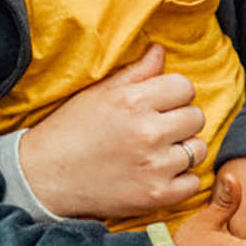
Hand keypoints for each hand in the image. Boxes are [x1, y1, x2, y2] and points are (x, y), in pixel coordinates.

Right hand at [19, 43, 206, 219]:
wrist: (46, 176)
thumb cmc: (72, 130)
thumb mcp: (98, 93)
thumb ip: (135, 73)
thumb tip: (160, 50)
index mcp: (132, 102)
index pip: (185, 87)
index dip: (176, 94)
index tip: (163, 103)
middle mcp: (147, 133)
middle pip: (196, 117)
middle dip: (182, 120)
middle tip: (159, 128)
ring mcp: (155, 166)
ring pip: (199, 150)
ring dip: (184, 150)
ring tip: (158, 151)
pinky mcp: (159, 195)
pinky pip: (194, 183)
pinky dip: (181, 179)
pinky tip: (159, 174)